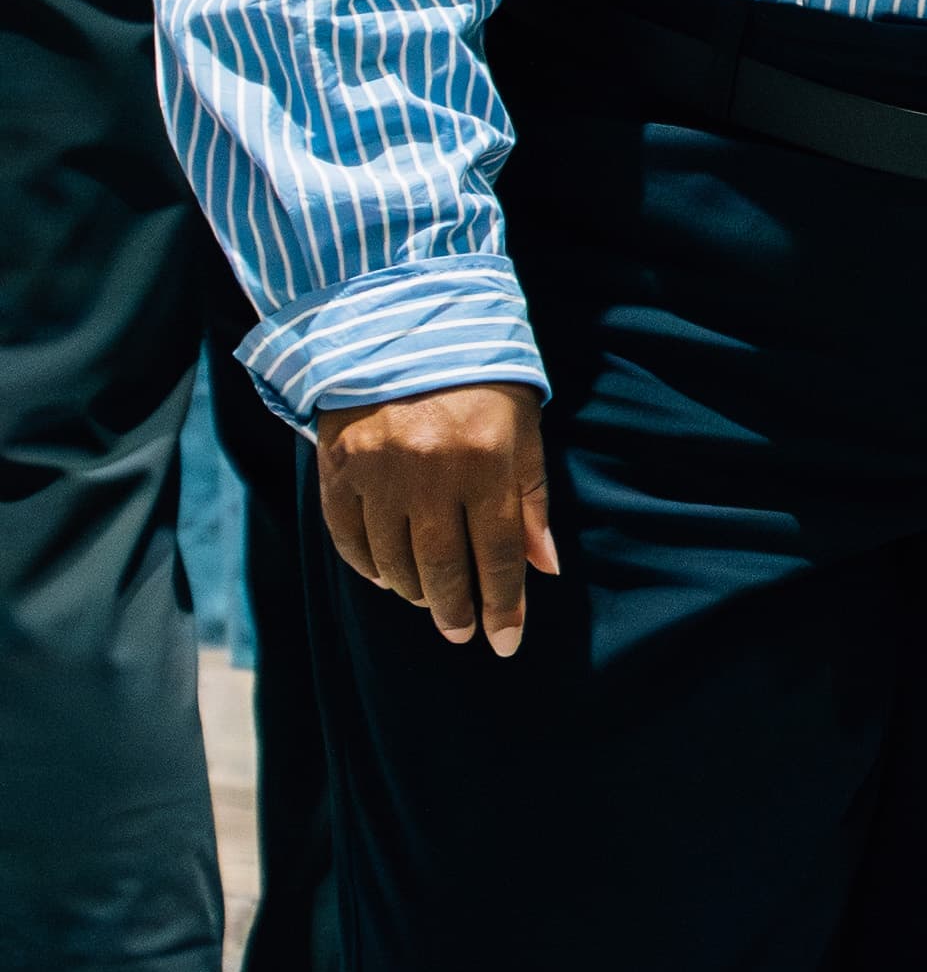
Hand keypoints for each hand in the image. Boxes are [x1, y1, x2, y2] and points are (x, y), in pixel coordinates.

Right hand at [312, 384, 556, 653]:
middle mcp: (429, 472)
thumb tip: (543, 569)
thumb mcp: (523, 431)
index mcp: (485, 462)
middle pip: (440, 567)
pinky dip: (369, 567)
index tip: (506, 642)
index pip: (496, 553)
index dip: (503, 604)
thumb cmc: (481, 383)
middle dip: (455, 609)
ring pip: (393, 561)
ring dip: (415, 589)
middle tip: (462, 632)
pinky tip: (388, 577)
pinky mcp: (338, 470)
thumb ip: (531, 501)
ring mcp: (378, 473)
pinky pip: (349, 540)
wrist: (406, 329)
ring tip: (431, 599)